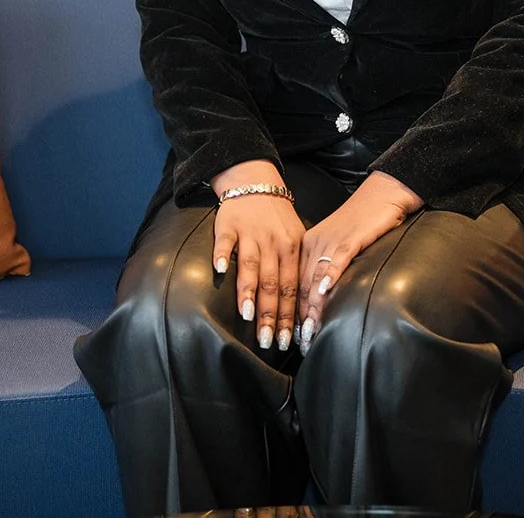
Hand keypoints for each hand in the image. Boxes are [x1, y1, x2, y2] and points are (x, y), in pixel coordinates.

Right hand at [211, 160, 305, 351]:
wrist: (256, 182)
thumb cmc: (276, 218)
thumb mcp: (295, 239)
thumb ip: (295, 268)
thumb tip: (303, 306)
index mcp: (291, 250)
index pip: (292, 288)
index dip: (290, 315)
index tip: (289, 340)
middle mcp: (272, 244)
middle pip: (273, 284)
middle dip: (272, 315)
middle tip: (269, 341)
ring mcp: (250, 235)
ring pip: (251, 266)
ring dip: (249, 292)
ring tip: (248, 316)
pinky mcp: (229, 226)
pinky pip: (225, 242)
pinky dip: (222, 254)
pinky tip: (220, 270)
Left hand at [297, 171, 422, 353]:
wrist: (384, 192)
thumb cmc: (365, 221)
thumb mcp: (340, 245)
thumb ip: (329, 268)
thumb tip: (323, 298)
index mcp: (308, 246)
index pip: (296, 286)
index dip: (293, 314)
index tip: (293, 337)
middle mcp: (315, 244)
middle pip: (302, 287)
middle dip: (300, 319)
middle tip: (300, 344)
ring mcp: (332, 240)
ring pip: (316, 278)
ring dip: (312, 308)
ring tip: (310, 332)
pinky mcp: (351, 236)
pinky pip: (337, 259)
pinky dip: (330, 276)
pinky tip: (325, 291)